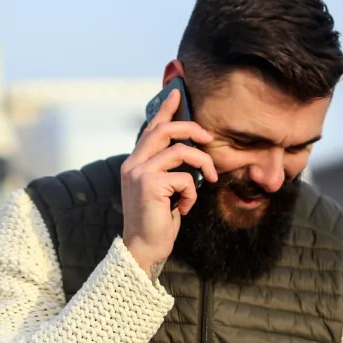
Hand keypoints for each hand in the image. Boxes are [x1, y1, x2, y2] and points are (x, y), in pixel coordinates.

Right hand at [120, 88, 217, 279]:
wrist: (143, 248)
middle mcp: (133, 164)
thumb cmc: (156, 222)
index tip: (177, 94)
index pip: (150, 129)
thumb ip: (168, 170)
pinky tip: (184, 209)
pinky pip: (185, 178)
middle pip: (165, 130)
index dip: (165, 110)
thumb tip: (191, 152)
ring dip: (202, 165)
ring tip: (208, 180)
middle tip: (209, 138)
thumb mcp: (162, 191)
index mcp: (134, 163)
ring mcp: (140, 173)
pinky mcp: (150, 185)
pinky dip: (192, 193)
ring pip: (181, 152)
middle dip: (191, 129)